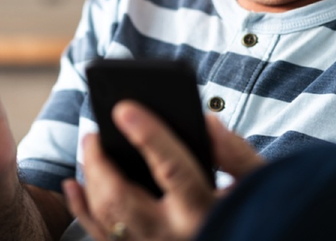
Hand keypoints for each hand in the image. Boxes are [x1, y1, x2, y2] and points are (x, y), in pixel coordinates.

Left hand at [63, 101, 262, 240]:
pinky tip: (74, 185)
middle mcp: (175, 237)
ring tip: (89, 147)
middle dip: (100, 161)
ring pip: (107, 218)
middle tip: (93, 131)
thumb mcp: (260, 184)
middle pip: (123, 197)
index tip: (124, 108)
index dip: (148, 136)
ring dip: (90, 181)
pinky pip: (102, 238)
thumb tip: (205, 121)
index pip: (173, 169)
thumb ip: (236, 153)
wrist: (251, 240)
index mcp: (206, 213)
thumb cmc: (255, 213)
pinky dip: (83, 211)